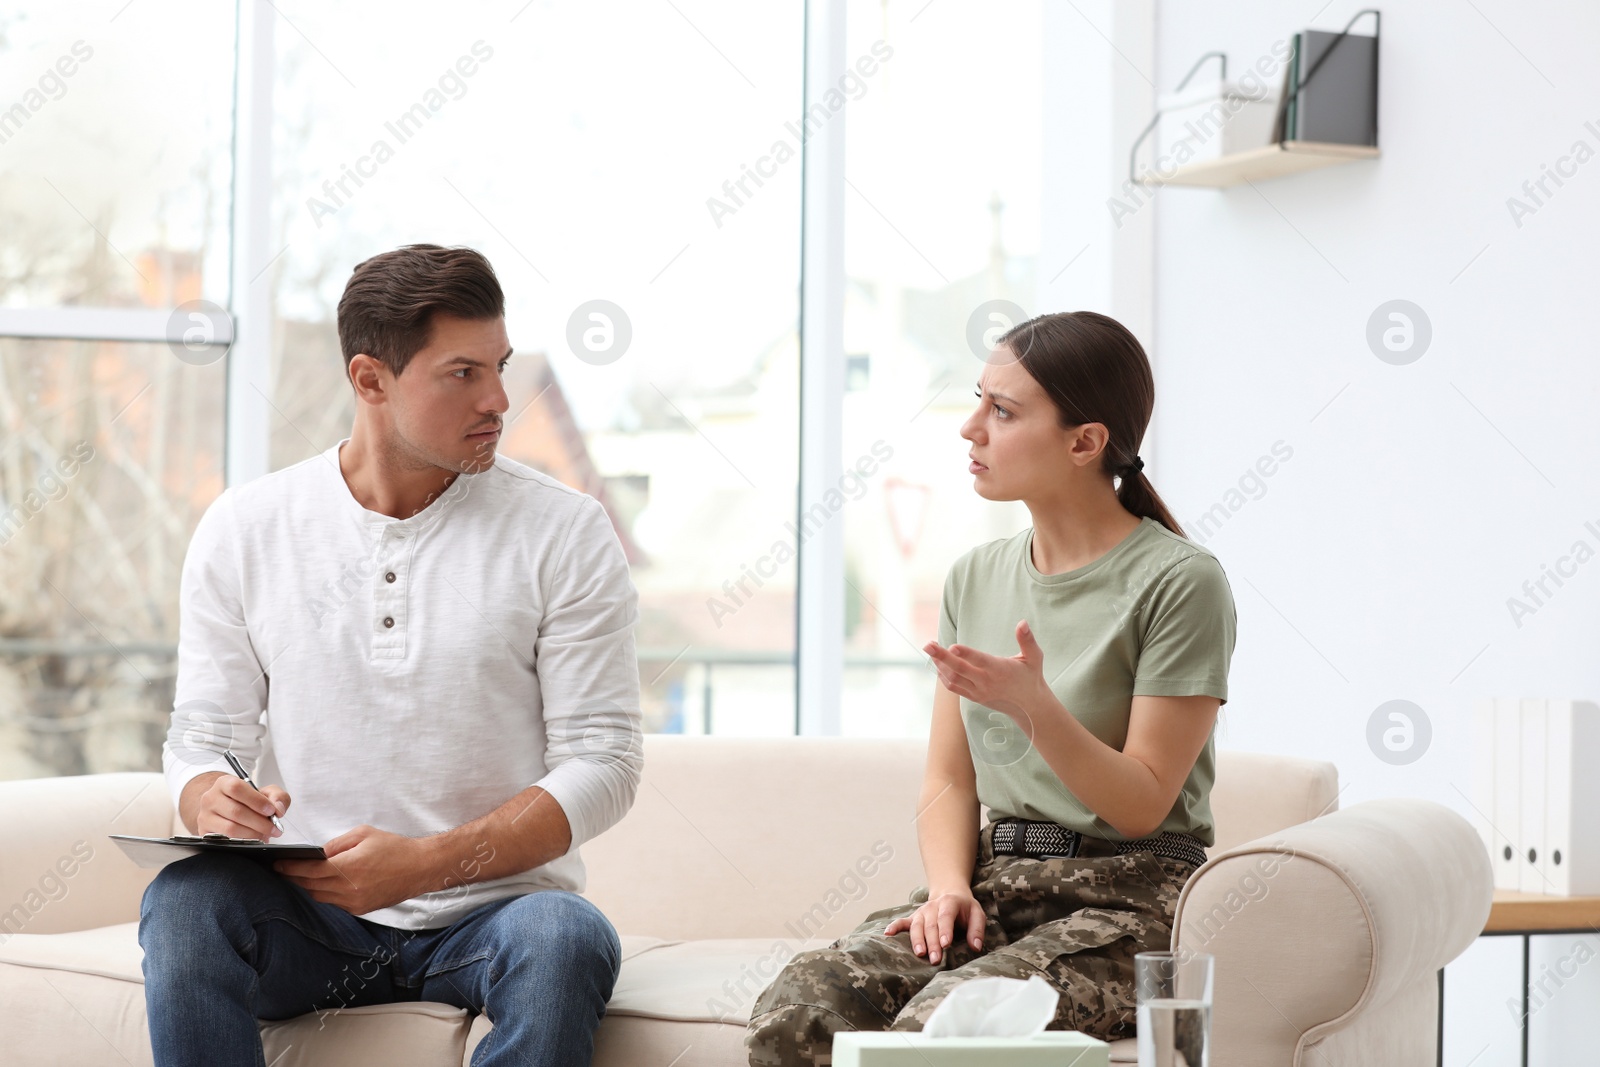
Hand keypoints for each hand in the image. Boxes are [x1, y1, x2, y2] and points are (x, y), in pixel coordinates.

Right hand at [196, 774, 288, 840]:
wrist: (227, 811)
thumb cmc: (248, 801)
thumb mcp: (265, 793)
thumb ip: (277, 796)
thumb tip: (278, 809)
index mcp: (224, 783)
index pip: (237, 788)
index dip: (256, 801)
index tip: (271, 811)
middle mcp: (210, 798)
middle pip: (236, 811)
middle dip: (260, 823)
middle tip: (274, 829)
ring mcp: (205, 816)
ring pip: (231, 828)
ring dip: (253, 834)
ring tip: (265, 835)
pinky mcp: (204, 833)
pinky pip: (225, 841)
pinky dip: (243, 842)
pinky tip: (253, 840)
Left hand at [274, 825, 432, 915]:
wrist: (420, 867)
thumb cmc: (395, 848)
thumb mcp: (364, 834)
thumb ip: (336, 844)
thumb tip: (318, 854)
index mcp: (349, 867)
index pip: (309, 870)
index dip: (290, 867)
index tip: (277, 864)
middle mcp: (349, 889)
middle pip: (310, 885)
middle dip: (294, 877)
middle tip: (282, 870)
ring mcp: (354, 902)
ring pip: (320, 896)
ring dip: (308, 887)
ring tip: (299, 877)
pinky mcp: (360, 909)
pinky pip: (334, 902)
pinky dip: (325, 893)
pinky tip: (322, 884)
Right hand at [884, 889, 986, 962]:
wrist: (950, 894)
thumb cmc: (965, 908)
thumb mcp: (977, 914)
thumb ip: (977, 930)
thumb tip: (976, 947)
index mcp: (949, 903)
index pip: (945, 917)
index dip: (945, 930)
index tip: (946, 944)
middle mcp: (933, 906)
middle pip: (931, 925)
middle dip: (932, 943)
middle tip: (936, 959)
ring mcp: (921, 912)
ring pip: (917, 927)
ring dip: (917, 940)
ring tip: (920, 954)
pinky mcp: (913, 918)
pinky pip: (902, 922)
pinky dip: (894, 927)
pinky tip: (888, 933)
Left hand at [923, 620, 1048, 719]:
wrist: (1029, 707)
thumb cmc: (1031, 677)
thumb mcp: (1034, 658)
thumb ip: (1027, 640)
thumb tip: (1022, 622)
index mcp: (1000, 670)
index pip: (980, 661)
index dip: (966, 654)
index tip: (952, 646)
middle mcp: (986, 682)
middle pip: (960, 670)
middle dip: (941, 657)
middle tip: (927, 644)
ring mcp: (978, 692)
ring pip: (953, 680)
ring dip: (939, 665)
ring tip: (930, 650)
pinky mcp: (974, 697)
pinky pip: (954, 688)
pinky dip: (943, 676)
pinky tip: (937, 664)